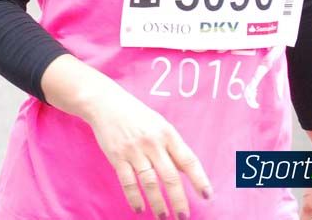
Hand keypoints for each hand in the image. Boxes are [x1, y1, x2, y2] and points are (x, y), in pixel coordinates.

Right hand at [85, 83, 209, 218]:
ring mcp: (134, 150)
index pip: (188, 160)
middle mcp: (152, 142)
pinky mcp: (117, 157)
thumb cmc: (136, 114)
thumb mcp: (159, 124)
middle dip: (178, 200)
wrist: (105, 103)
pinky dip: (134, 198)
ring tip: (163, 217)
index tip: (206, 196)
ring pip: (149, 182)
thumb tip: (186, 171)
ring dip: (157, 203)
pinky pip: (128, 182)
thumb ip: (172, 147)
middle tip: (183, 217)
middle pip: (170, 176)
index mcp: (167, 133)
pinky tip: (139, 209)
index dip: (199, 179)